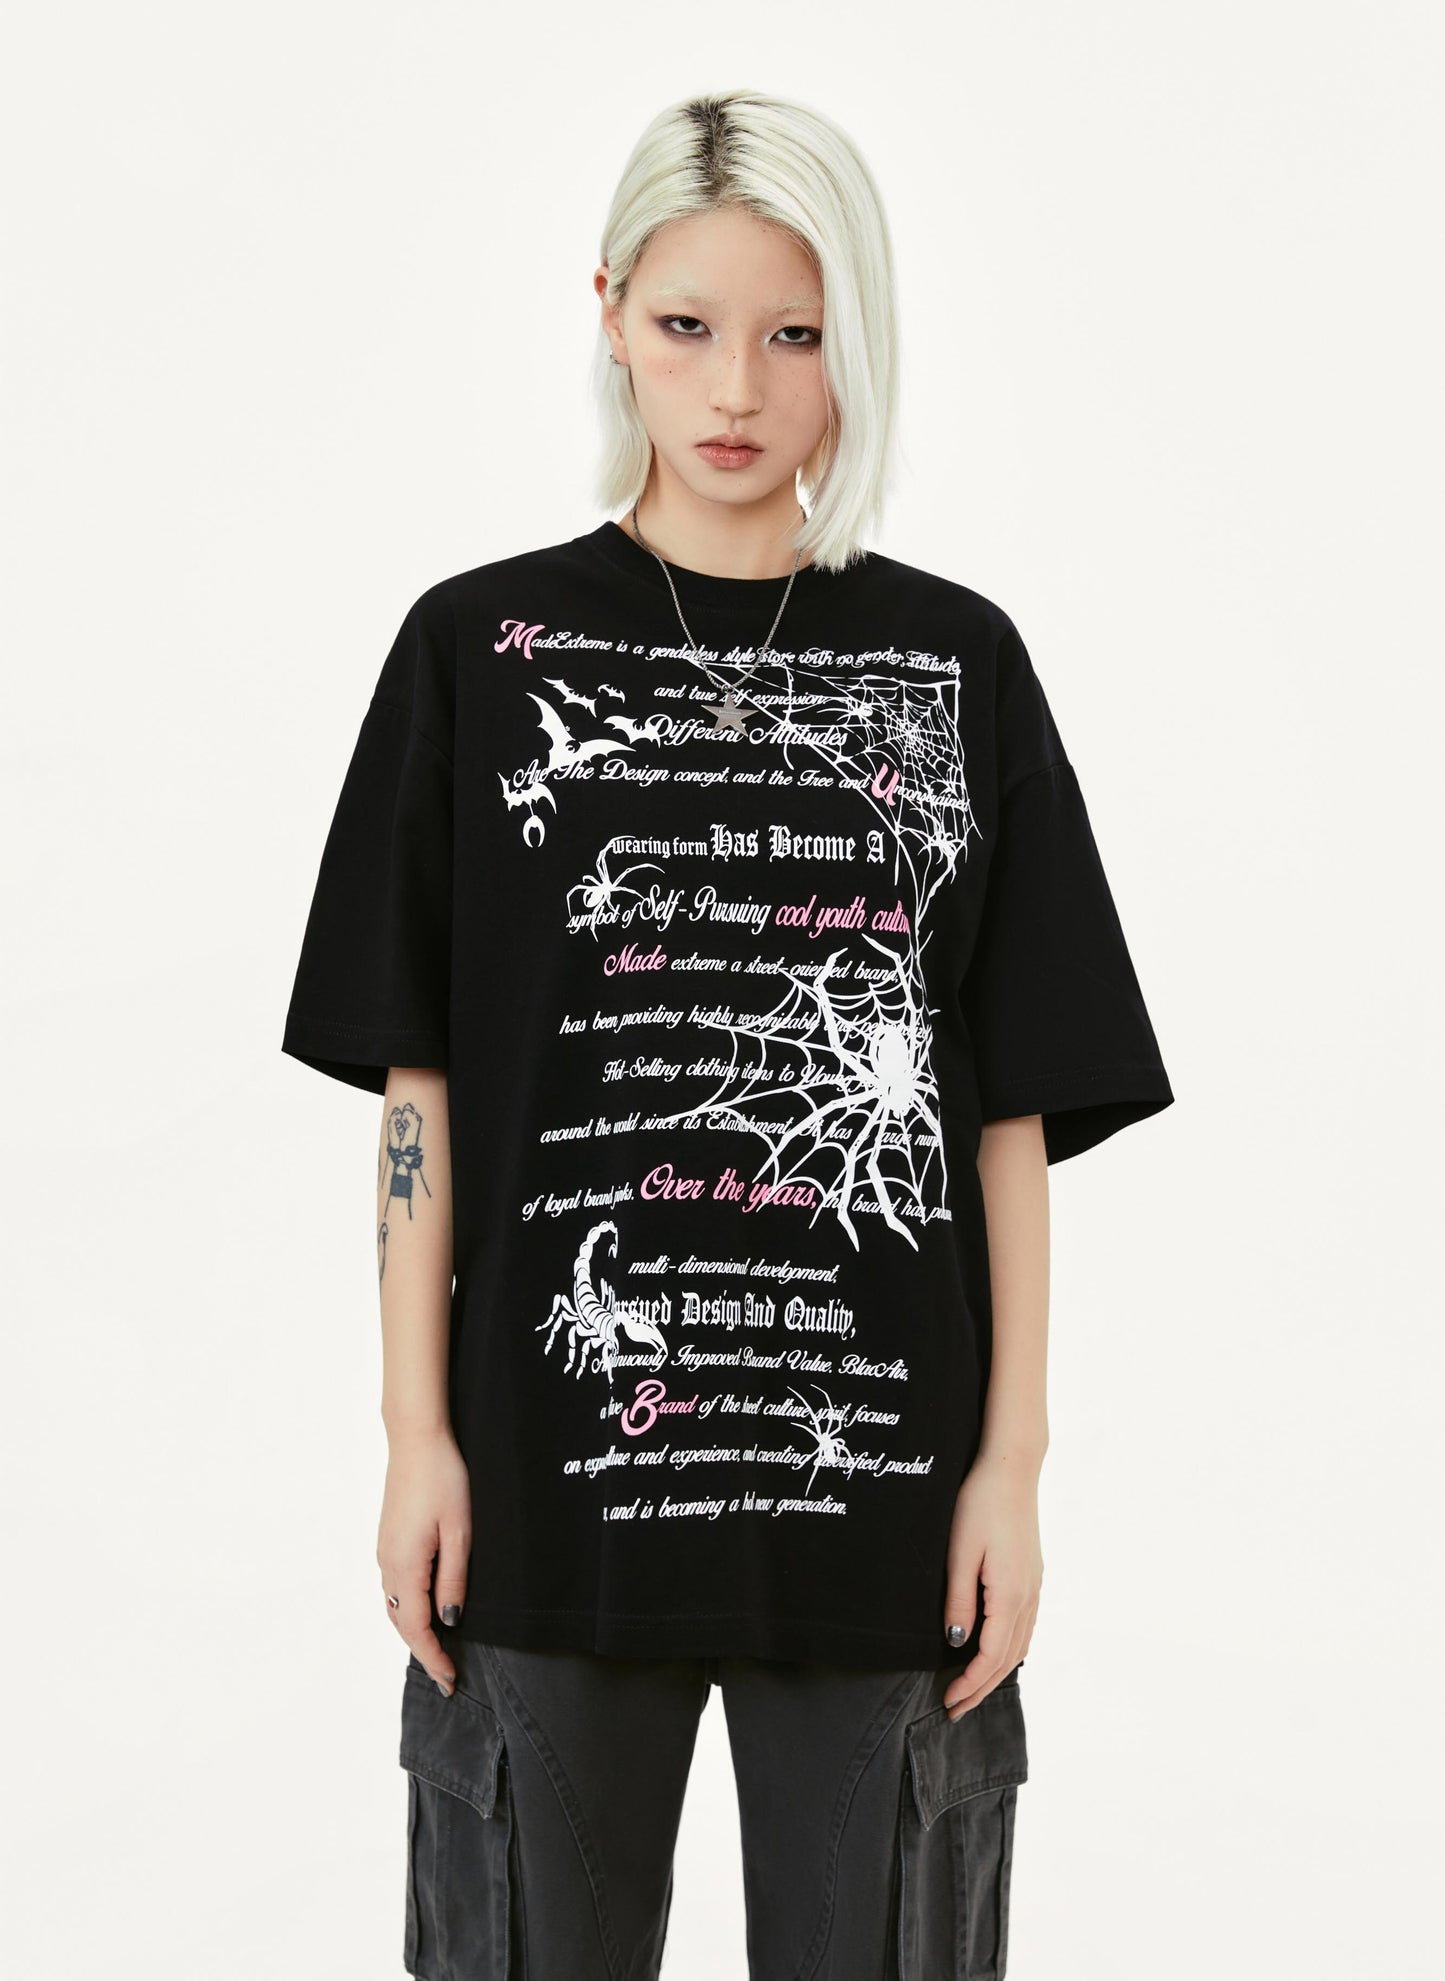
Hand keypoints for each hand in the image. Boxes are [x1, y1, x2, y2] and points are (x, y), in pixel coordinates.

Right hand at [377, 1423, 471, 1693]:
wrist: (417, 1439)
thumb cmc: (444, 1480)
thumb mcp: (460, 1533)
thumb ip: (453, 1581)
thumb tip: (449, 1622)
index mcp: (405, 1566)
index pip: (416, 1629)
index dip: (433, 1658)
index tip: (450, 1681)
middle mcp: (388, 1564)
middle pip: (400, 1623)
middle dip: (423, 1652)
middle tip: (446, 1676)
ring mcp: (384, 1550)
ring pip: (394, 1606)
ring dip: (413, 1632)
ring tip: (437, 1650)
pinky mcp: (388, 1538)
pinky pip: (394, 1586)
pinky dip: (406, 1609)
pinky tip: (423, 1610)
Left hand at [941, 1450, 1043, 1716]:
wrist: (1011, 1470)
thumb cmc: (979, 1505)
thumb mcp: (959, 1553)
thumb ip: (959, 1601)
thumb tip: (956, 1643)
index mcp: (1010, 1595)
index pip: (990, 1655)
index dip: (969, 1683)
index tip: (948, 1700)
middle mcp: (1029, 1597)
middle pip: (1008, 1658)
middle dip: (982, 1688)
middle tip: (956, 1710)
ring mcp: (1034, 1586)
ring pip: (1020, 1645)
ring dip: (997, 1672)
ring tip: (973, 1690)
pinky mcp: (1033, 1575)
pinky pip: (1025, 1626)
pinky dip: (1010, 1650)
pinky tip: (997, 1653)